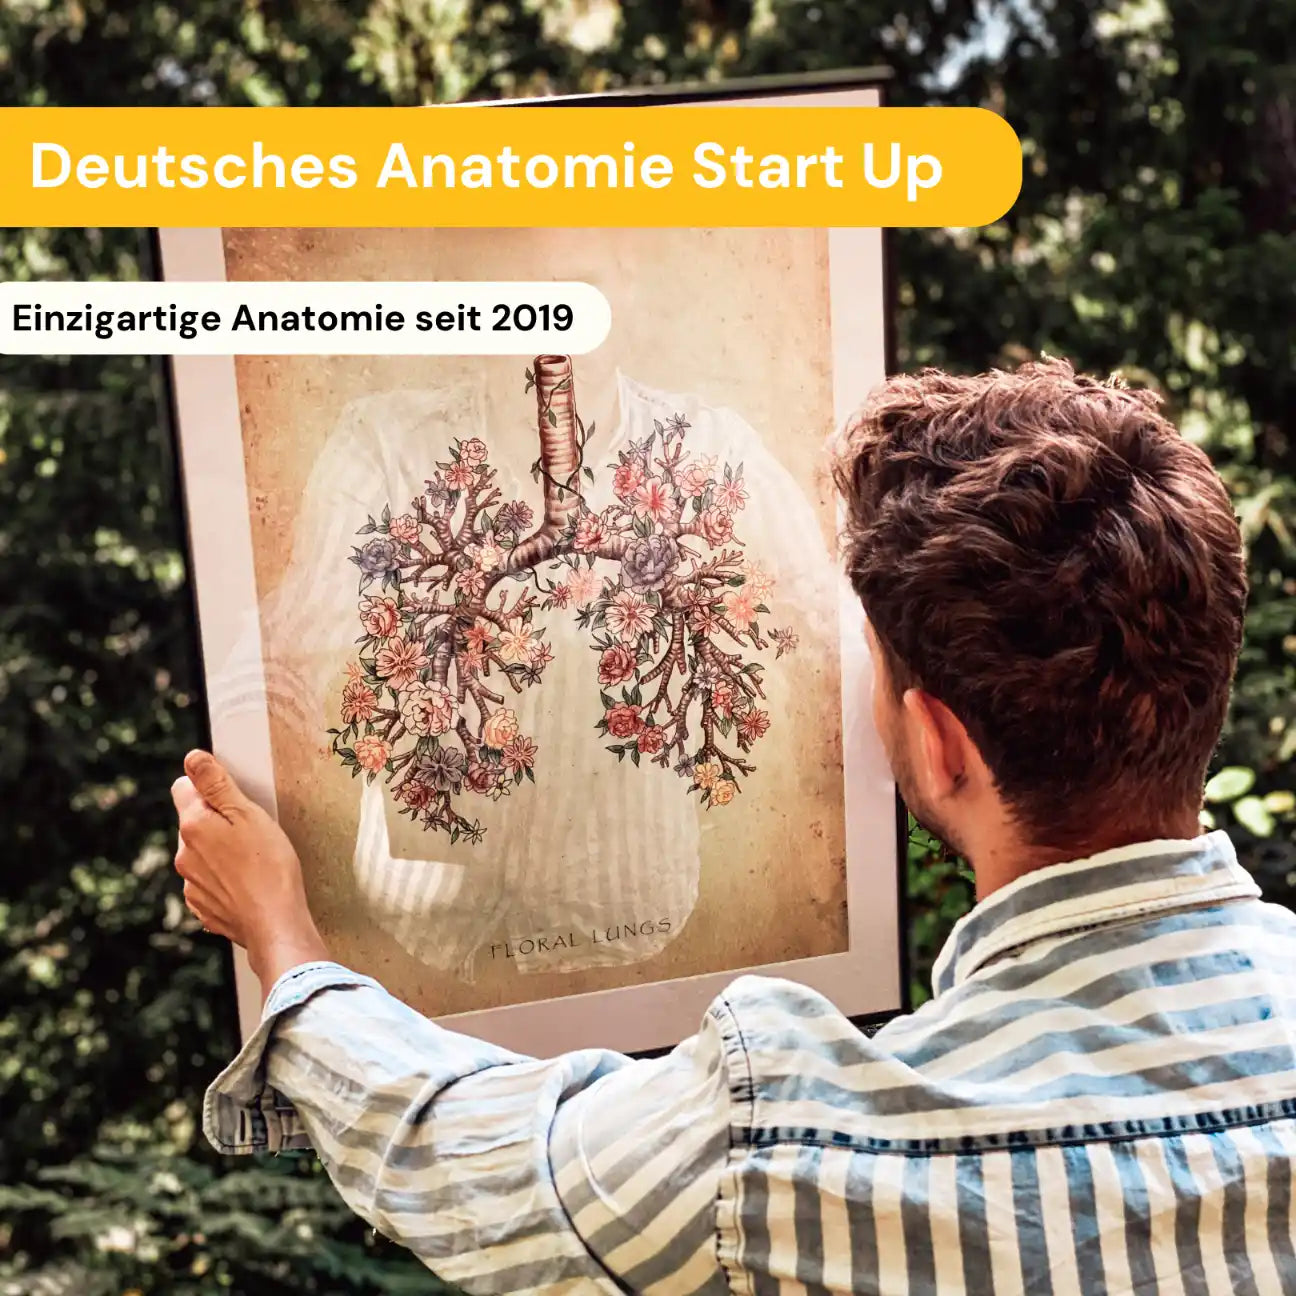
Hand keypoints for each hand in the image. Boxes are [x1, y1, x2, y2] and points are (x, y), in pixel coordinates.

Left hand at [171, 750, 328, 991]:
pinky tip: (249, 884)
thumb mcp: (248, 814)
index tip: (232, 799)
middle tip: (252, 831)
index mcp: (193, 827)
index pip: (183, 789)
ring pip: (202, 854)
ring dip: (221, 852)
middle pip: (194, 823)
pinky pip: (209, 883)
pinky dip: (225, 880)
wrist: (276, 922)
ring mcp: (191, 885)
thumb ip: (216, 784)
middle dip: (217, 822)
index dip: (208, 788)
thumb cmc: (270, 866)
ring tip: (254, 860)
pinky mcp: (203, 908)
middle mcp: (184, 855)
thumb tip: (191, 759)